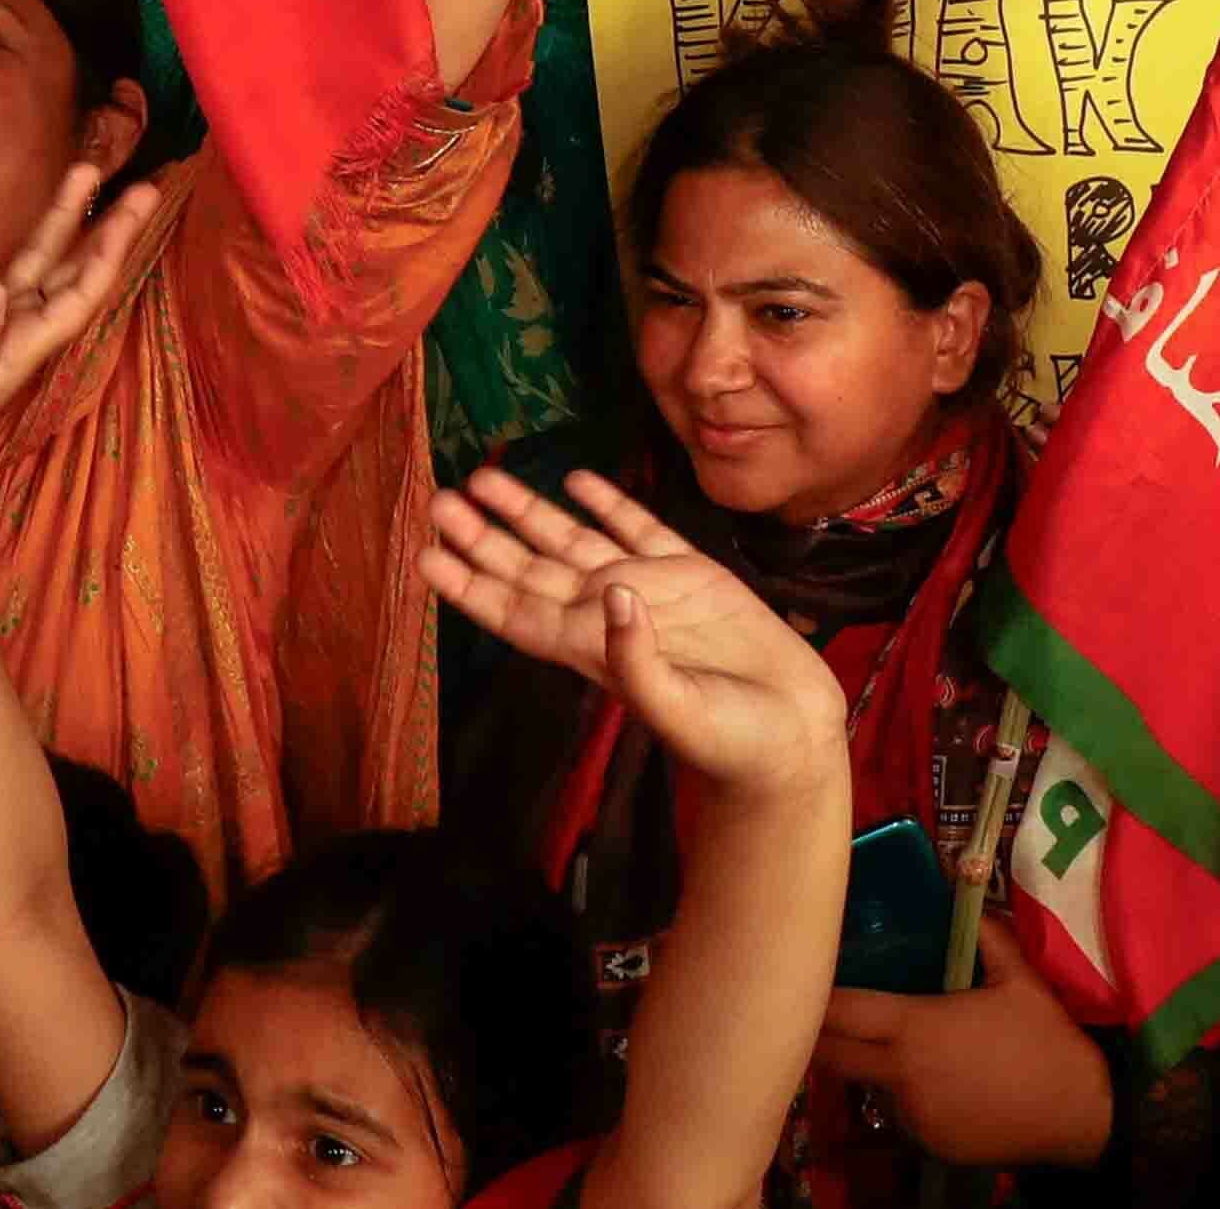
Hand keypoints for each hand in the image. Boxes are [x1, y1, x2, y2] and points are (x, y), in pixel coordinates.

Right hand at [0, 166, 165, 511]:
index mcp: (27, 346)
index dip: (111, 250)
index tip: (137, 210)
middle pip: (73, 267)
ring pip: (35, 257)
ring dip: (57, 216)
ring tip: (82, 170)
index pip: (82, 291)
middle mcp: (20, 325)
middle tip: (143, 186)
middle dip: (105, 227)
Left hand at [417, 464, 845, 799]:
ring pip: (574, 540)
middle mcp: (608, 614)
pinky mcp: (693, 573)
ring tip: (485, 477)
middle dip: (483, 537)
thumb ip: (640, 659)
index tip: (426, 558)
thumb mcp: (680, 711)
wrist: (792, 735)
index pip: (516, 613)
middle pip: (530, 568)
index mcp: (593, 650)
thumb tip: (613, 593)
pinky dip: (608, 501)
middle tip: (438, 500)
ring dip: (529, 510)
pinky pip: (639, 527)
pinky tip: (577, 480)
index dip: (470, 587)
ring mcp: (649, 589)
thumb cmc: (732, 743)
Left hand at [819, 937, 1117, 1169]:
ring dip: (868, 1066)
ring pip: (867, 1086)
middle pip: (831, 1056)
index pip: (840, 1013)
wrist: (1080, 1115)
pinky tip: (935, 1081)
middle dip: (818, 1035)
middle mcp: (901, 1075)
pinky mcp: (929, 1144)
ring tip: (884, 1045)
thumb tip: (969, 899)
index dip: (816, 998)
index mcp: (915, 1028)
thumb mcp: (1020, 979)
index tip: (803, 981)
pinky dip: (906, 1097)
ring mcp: (912, 1115)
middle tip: (816, 1014)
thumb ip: (986, 937)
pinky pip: (902, 1114)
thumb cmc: (1047, 1041)